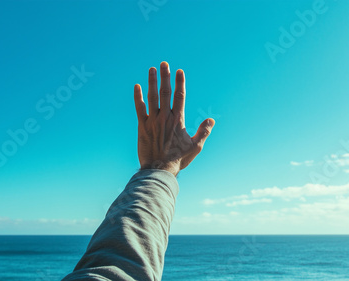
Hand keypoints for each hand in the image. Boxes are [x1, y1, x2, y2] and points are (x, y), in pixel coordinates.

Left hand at [134, 61, 214, 175]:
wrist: (159, 169)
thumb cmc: (178, 159)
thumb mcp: (195, 147)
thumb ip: (203, 132)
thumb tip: (211, 120)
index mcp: (178, 120)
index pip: (180, 96)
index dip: (180, 82)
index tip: (179, 71)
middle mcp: (165, 117)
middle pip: (165, 92)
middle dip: (165, 76)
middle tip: (164, 63)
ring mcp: (152, 121)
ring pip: (152, 97)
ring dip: (152, 82)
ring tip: (152, 69)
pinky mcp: (142, 126)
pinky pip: (139, 108)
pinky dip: (138, 97)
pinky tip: (137, 86)